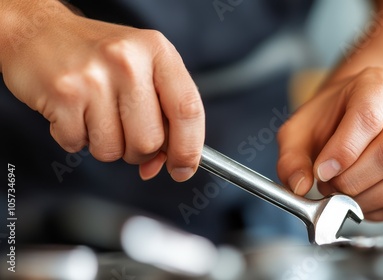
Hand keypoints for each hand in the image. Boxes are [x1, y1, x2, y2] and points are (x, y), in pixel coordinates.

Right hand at [0, 1, 203, 181]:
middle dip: (139, 152)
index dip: (189, 148)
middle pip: (150, 141)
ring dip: (105, 145)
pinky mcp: (62, 94)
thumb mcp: (143, 68)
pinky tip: (73, 112)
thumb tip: (165, 164)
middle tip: (125, 132)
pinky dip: (75, 138)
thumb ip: (163, 112)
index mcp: (157, 51)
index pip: (188, 110)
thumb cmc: (98, 55)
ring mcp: (94, 77)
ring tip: (95, 115)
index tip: (183, 168)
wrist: (39, 32)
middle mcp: (128, 61)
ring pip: (113, 150)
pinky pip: (78, 145)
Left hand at [277, 66, 382, 220]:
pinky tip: (355, 198)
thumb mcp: (299, 129)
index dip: (343, 152)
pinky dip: (375, 207)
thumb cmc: (326, 117)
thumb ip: (291, 157)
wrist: (348, 112)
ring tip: (340, 192)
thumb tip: (299, 186)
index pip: (368, 119)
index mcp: (377, 85)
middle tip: (327, 183)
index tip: (321, 171)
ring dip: (366, 197)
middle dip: (352, 180)